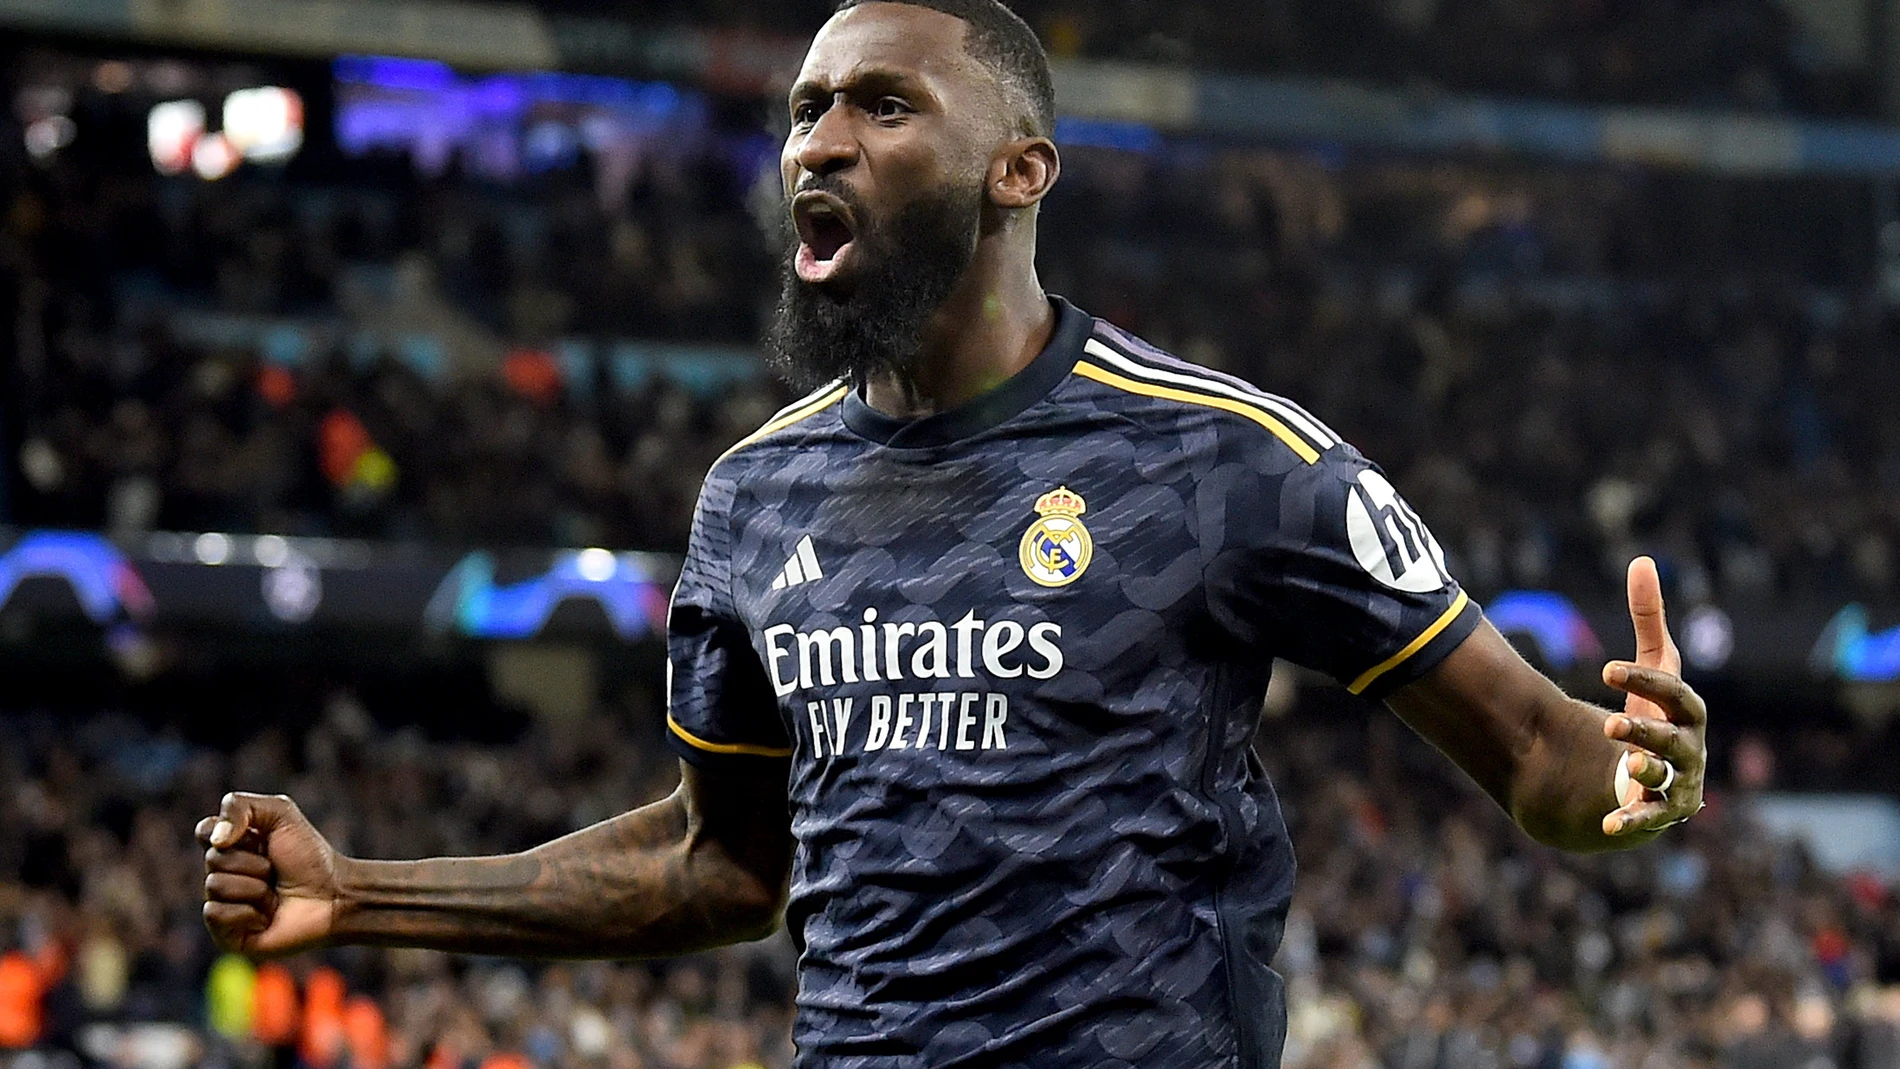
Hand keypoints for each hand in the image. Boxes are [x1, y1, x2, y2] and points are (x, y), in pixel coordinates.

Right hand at [196, 792, 340, 956]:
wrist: (334, 897)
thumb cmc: (309, 856)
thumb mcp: (281, 814)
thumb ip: (240, 807)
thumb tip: (215, 839)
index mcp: (231, 846)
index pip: (204, 831)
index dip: (230, 832)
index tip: (259, 838)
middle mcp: (222, 875)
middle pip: (212, 859)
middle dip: (253, 862)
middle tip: (275, 871)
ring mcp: (223, 904)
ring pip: (215, 886)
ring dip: (255, 888)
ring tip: (275, 895)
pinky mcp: (226, 934)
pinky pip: (215, 914)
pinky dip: (247, 912)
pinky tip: (266, 917)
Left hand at [1600, 556, 1707, 835]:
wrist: (1642, 774)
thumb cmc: (1653, 713)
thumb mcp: (1651, 668)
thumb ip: (1648, 619)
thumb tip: (1642, 560)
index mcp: (1687, 714)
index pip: (1675, 694)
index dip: (1645, 681)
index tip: (1605, 669)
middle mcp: (1689, 750)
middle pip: (1674, 740)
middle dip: (1646, 730)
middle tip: (1610, 722)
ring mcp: (1677, 785)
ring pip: (1665, 778)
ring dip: (1647, 770)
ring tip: (1626, 763)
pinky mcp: (1658, 814)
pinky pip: (1648, 820)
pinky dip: (1631, 822)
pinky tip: (1609, 825)